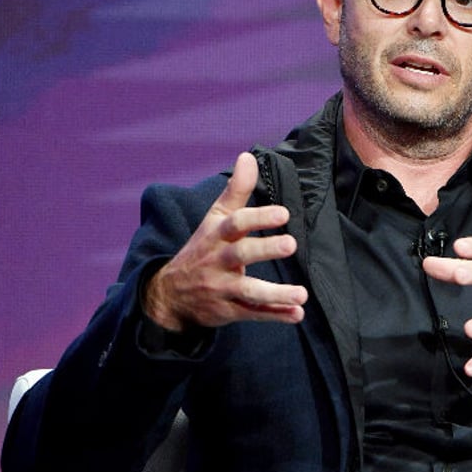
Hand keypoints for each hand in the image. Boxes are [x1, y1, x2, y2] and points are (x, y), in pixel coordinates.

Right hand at [144, 152, 307, 330]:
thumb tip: (248, 155)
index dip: (258, 217)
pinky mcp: (229, 311)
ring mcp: (223, 288)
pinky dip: (275, 316)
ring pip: (248, 292)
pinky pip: (253, 314)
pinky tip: (296, 314)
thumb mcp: (214, 218)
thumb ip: (236, 190)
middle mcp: (218, 262)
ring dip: (275, 294)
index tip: (284, 213)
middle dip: (265, 250)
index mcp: (217, 236)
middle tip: (291, 244)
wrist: (170, 294)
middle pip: (241, 255)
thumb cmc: (203, 248)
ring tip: (302, 294)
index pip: (235, 223)